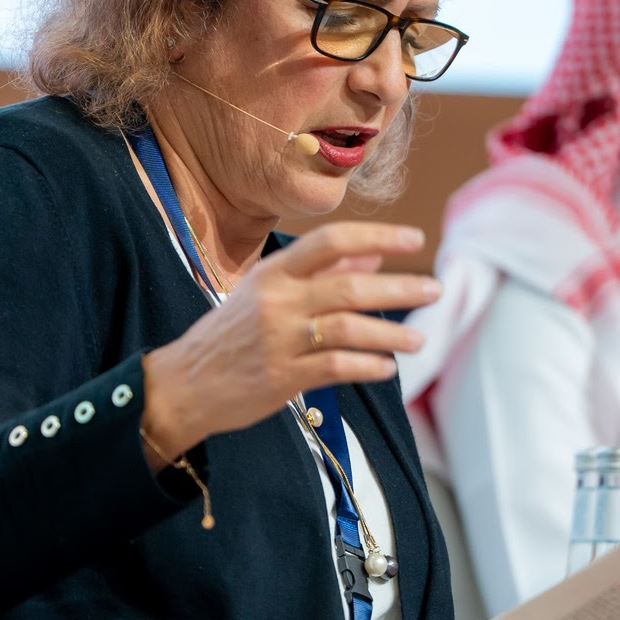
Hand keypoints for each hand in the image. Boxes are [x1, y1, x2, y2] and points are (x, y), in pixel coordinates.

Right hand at [138, 222, 440, 460]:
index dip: (377, 236)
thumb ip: (320, 274)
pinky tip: (386, 368)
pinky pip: (336, 368)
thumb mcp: (267, 293)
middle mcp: (277, 301)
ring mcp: (279, 340)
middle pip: (348, 286)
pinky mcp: (281, 378)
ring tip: (418, 340)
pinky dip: (367, 366)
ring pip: (347, 328)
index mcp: (273, 273)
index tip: (415, 239)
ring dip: (390, 333)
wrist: (184, 384)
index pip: (331, 241)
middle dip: (398, 287)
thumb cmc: (231, 335)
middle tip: (435, 289)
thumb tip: (371, 255)